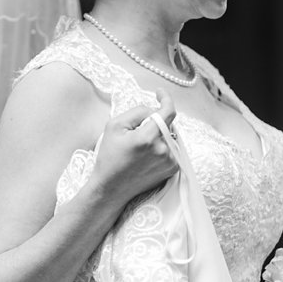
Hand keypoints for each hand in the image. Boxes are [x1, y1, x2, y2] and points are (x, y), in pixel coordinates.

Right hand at [90, 92, 180, 206]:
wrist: (111, 188)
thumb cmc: (109, 157)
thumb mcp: (114, 126)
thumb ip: (137, 112)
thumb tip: (153, 110)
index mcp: (147, 138)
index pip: (167, 112)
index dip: (165, 99)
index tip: (159, 93)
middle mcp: (162, 150)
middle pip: (167, 123)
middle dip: (154, 122)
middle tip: (136, 132)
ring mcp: (170, 161)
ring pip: (169, 135)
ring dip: (158, 134)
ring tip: (140, 148)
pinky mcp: (172, 169)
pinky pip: (172, 148)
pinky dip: (162, 145)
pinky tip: (147, 155)